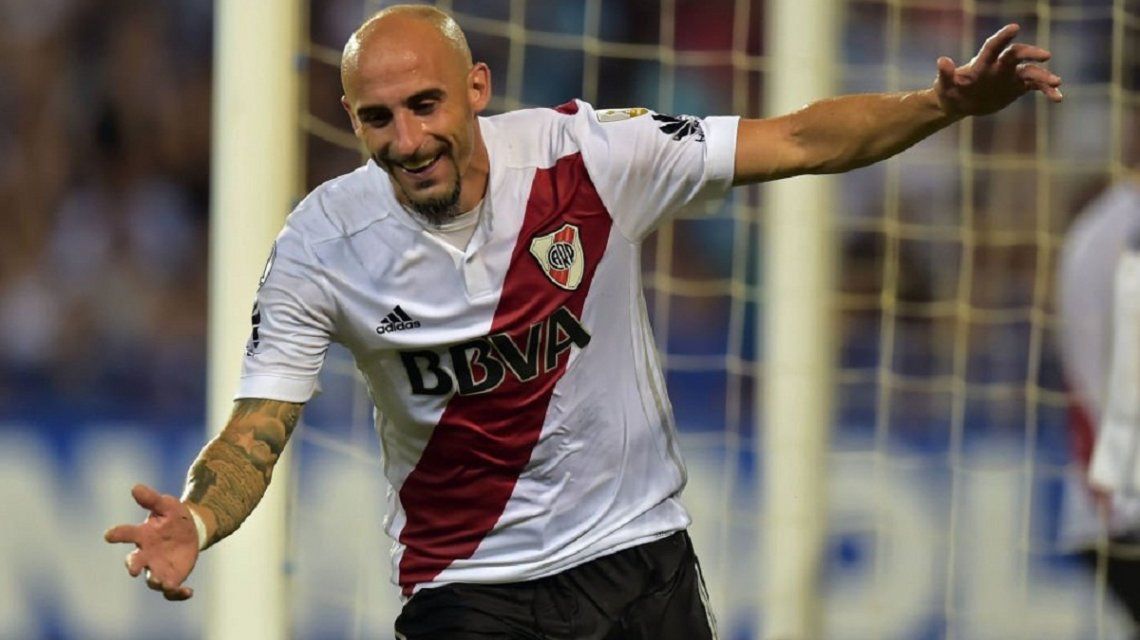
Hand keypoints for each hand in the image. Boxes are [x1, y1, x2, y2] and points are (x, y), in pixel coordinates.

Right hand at [104, 484, 199, 600]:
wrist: (191, 531)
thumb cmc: (174, 517)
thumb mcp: (166, 505)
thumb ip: (152, 499)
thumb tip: (135, 487)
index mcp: (143, 535)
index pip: (127, 533)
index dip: (117, 534)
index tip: (108, 535)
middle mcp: (146, 554)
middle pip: (135, 562)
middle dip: (133, 565)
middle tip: (133, 569)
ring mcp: (157, 567)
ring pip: (151, 579)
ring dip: (156, 581)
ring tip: (163, 582)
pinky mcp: (171, 577)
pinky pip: (171, 590)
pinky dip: (178, 594)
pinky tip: (189, 592)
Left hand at [934, 24, 1062, 117]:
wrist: (960, 104)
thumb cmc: (949, 92)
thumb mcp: (944, 86)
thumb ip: (945, 74)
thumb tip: (942, 60)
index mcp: (982, 63)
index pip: (993, 46)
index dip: (1003, 37)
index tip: (1014, 28)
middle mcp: (999, 66)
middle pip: (1017, 54)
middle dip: (1030, 53)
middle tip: (1045, 56)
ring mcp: (1010, 75)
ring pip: (1030, 71)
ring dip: (1044, 76)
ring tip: (1057, 83)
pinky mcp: (1017, 87)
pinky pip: (1035, 86)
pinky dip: (1047, 90)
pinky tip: (1057, 97)